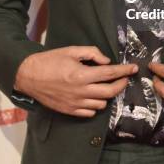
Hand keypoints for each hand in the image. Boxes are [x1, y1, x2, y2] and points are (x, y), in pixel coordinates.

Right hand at [14, 46, 137, 116]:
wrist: (29, 76)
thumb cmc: (50, 60)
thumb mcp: (71, 51)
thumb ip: (92, 54)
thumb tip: (106, 61)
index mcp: (82, 75)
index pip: (110, 74)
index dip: (124, 71)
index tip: (134, 68)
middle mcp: (81, 91)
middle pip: (110, 92)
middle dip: (121, 84)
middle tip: (125, 78)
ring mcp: (75, 103)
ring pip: (102, 104)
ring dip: (108, 95)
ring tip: (107, 86)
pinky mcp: (69, 111)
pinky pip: (90, 112)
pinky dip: (96, 105)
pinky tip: (95, 96)